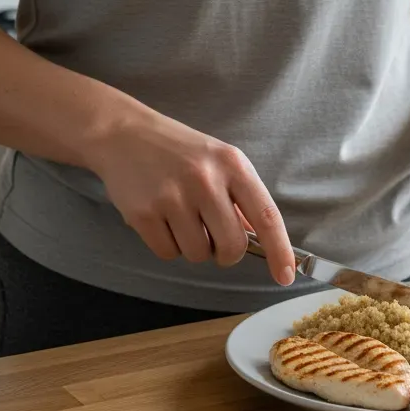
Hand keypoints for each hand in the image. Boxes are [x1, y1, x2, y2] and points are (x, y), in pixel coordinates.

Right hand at [85, 106, 295, 285]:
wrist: (123, 134)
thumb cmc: (179, 151)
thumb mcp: (218, 160)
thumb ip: (240, 197)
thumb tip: (261, 239)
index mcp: (232, 165)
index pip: (267, 216)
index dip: (280, 251)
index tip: (286, 276)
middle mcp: (205, 179)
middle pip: (232, 246)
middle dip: (225, 252)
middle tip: (213, 236)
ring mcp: (172, 196)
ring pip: (198, 254)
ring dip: (193, 246)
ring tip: (180, 217)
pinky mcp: (143, 212)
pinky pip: (168, 253)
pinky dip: (167, 245)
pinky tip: (160, 219)